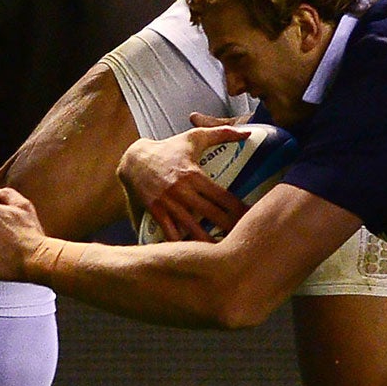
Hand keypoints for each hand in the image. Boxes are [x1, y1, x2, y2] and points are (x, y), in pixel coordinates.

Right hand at [117, 127, 246, 241]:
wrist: (133, 158)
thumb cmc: (169, 148)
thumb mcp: (195, 137)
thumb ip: (222, 133)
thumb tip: (248, 132)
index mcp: (194, 175)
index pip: (222, 196)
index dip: (238, 209)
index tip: (253, 218)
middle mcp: (181, 190)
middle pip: (210, 214)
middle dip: (228, 227)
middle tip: (244, 239)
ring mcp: (167, 202)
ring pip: (191, 226)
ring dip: (206, 240)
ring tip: (222, 252)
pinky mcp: (154, 211)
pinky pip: (168, 230)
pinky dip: (179, 242)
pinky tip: (191, 254)